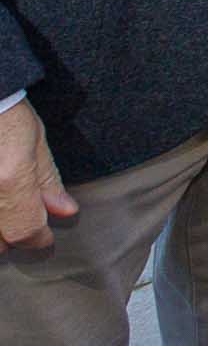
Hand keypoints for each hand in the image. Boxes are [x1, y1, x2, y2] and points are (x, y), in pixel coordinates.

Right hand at [0, 102, 76, 251]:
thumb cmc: (2, 107)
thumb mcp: (33, 138)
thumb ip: (47, 179)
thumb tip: (64, 211)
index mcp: (8, 179)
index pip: (25, 231)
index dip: (38, 238)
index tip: (44, 237)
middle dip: (9, 237)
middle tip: (18, 219)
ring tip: (2, 204)